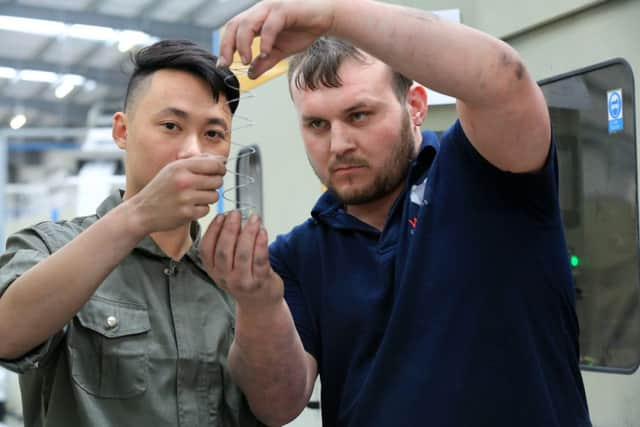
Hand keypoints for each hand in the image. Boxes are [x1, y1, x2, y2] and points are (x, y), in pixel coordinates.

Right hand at [129, 154, 225, 234]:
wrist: (142, 211)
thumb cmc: (160, 188)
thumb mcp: (173, 168)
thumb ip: (197, 162)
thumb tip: (221, 160)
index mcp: (181, 167)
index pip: (214, 164)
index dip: (221, 168)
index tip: (219, 171)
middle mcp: (184, 181)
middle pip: (217, 181)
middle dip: (214, 183)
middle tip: (204, 185)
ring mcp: (186, 198)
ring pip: (214, 196)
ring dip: (208, 197)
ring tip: (195, 196)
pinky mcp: (187, 213)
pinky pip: (207, 209)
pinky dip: (201, 209)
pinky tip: (189, 206)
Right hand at [200, 211, 283, 310]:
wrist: (260, 305)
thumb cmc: (244, 279)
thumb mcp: (227, 267)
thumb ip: (226, 246)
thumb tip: (230, 218)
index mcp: (214, 271)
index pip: (206, 250)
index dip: (212, 230)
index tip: (221, 216)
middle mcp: (226, 278)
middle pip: (224, 251)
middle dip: (230, 229)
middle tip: (236, 213)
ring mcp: (243, 281)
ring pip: (243, 254)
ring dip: (248, 233)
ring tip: (253, 219)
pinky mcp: (261, 281)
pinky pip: (260, 260)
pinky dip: (261, 243)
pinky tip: (263, 231)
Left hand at [218, 0, 337, 78]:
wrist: (326, 17)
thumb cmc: (303, 29)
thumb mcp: (280, 51)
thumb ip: (265, 61)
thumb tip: (251, 74)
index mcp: (256, 19)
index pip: (232, 30)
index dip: (225, 47)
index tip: (222, 65)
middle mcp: (259, 11)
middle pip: (234, 25)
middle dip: (227, 45)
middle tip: (227, 64)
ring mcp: (271, 8)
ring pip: (247, 23)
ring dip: (243, 43)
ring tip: (246, 60)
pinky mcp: (284, 9)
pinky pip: (269, 25)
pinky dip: (265, 40)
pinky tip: (265, 53)